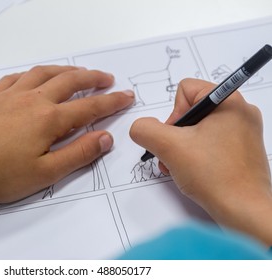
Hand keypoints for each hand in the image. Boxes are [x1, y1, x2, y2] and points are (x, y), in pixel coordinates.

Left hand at [0, 65, 133, 205]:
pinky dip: (32, 74)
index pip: (90, 107)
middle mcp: (33, 100)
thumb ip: (79, 153)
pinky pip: (16, 76)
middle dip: (93, 78)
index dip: (112, 101)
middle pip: (70, 82)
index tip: (126, 96)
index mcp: (49, 119)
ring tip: (78, 72)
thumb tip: (106, 138)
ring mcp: (11, 95)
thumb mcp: (46, 173)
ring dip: (66, 70)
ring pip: (45, 73)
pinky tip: (35, 77)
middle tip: (107, 78)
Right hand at [130, 78, 271, 245]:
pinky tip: (193, 171)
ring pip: (198, 129)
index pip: (186, 90)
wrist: (243, 210)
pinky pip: (210, 143)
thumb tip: (140, 127)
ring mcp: (243, 132)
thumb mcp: (169, 147)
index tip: (177, 138)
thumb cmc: (214, 175)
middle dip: (175, 135)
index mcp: (229, 101)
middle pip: (190, 111)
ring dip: (182, 147)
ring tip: (181, 166)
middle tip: (175, 155)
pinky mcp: (242, 150)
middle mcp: (240, 112)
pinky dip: (196, 154)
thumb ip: (145, 129)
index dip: (173, 114)